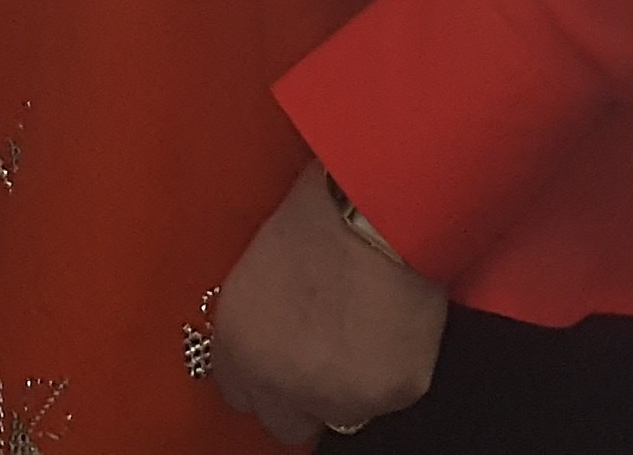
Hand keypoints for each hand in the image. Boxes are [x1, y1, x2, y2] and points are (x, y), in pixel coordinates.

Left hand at [206, 165, 445, 442]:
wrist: (377, 210)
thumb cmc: (320, 216)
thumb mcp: (258, 270)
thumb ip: (259, 325)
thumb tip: (274, 343)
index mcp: (238, 345)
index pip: (240, 395)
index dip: (266, 376)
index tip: (284, 361)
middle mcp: (278, 381)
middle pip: (286, 423)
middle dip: (305, 396)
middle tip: (330, 353)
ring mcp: (333, 395)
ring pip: (343, 412)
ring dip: (353, 383)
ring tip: (368, 325)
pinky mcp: (386, 395)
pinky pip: (389, 396)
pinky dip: (395, 369)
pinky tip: (394, 323)